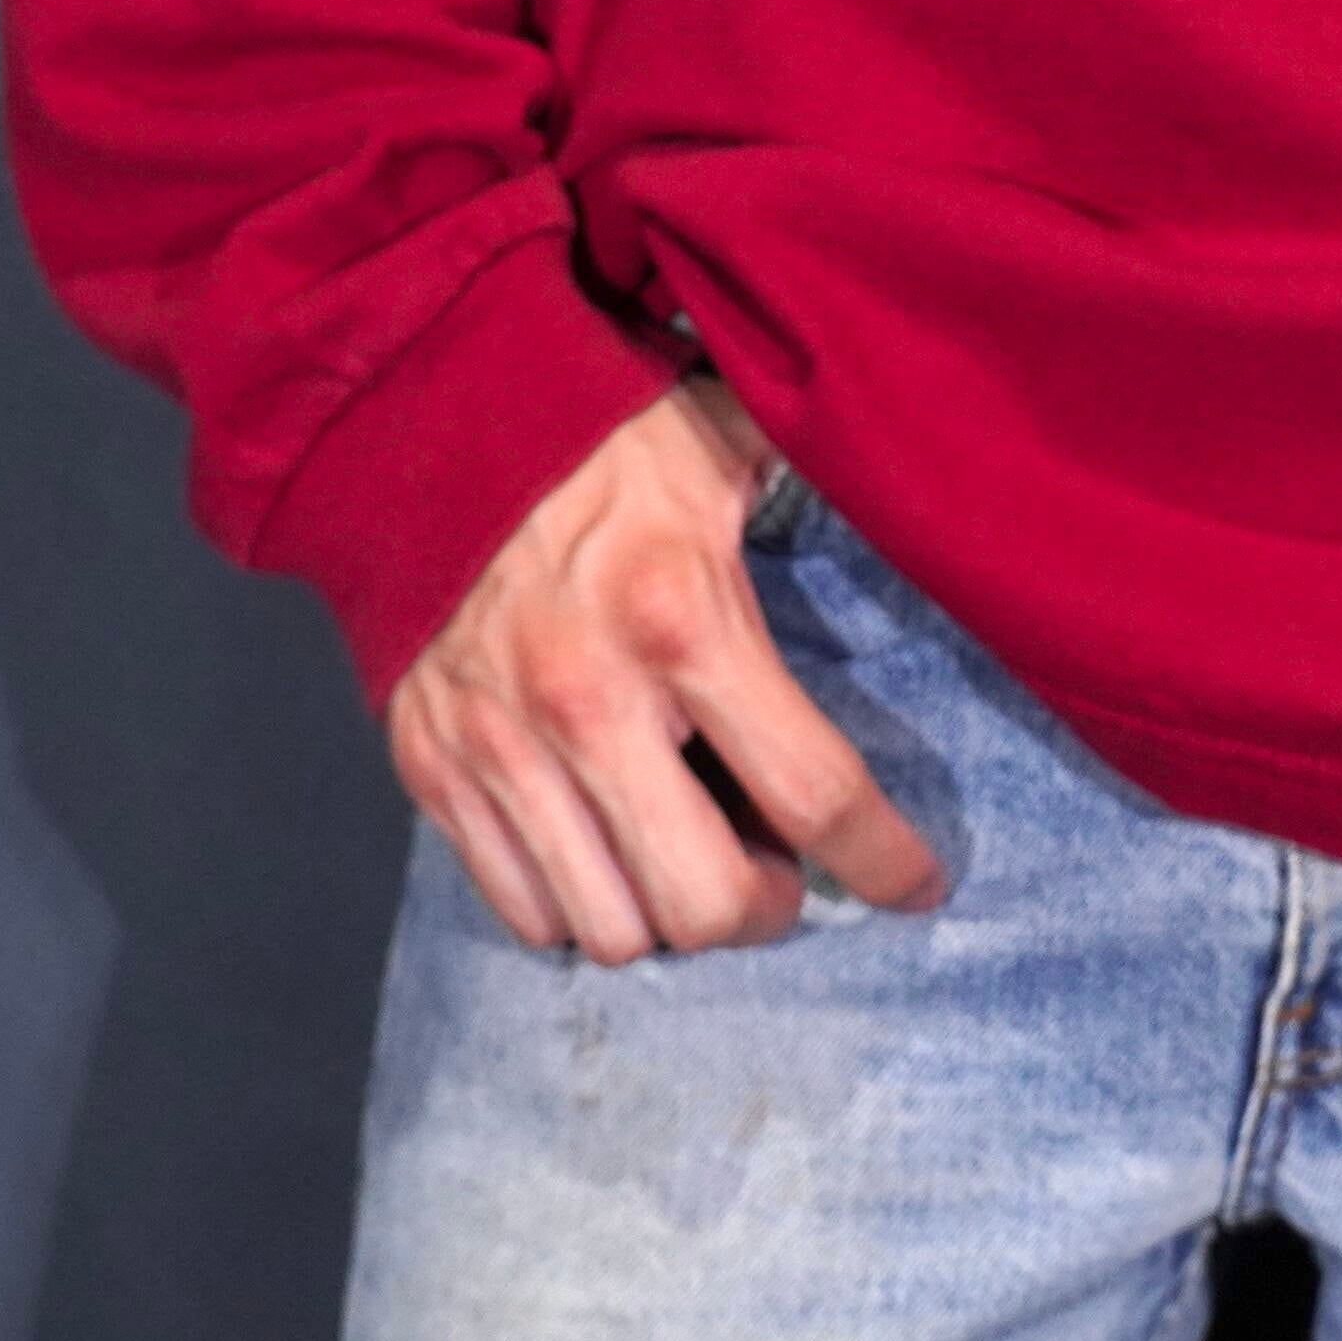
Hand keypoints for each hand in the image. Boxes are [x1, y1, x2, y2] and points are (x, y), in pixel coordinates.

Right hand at [385, 376, 950, 958]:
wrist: (420, 411)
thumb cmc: (595, 428)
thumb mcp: (728, 442)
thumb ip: (818, 491)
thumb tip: (921, 504)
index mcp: (683, 619)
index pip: (813, 792)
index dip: (884, 860)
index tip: (915, 883)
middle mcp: (589, 702)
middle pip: (705, 903)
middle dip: (766, 910)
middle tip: (779, 872)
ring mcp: (501, 747)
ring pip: (609, 929)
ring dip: (668, 915)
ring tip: (689, 862)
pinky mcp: (433, 769)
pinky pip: (520, 907)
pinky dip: (576, 904)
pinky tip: (607, 852)